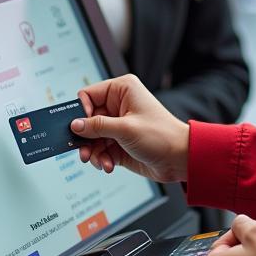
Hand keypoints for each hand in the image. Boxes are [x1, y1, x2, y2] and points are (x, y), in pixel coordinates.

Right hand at [71, 74, 188, 181]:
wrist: (180, 159)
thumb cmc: (161, 135)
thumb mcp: (125, 129)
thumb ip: (97, 126)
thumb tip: (75, 125)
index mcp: (122, 90)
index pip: (88, 95)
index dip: (81, 112)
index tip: (80, 128)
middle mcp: (118, 105)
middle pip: (87, 119)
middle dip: (85, 138)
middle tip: (84, 152)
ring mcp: (118, 125)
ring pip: (91, 137)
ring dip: (93, 152)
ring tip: (100, 162)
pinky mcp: (119, 143)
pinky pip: (100, 149)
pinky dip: (101, 158)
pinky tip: (109, 165)